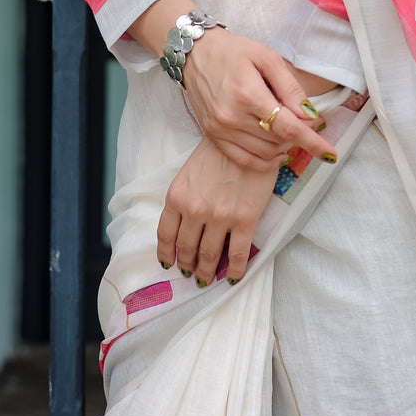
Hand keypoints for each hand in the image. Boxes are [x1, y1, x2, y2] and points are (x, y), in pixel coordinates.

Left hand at [157, 137, 278, 283]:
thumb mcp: (189, 171)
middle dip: (187, 265)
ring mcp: (219, 217)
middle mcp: (194, 210)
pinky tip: (232, 277)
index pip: (165, 235)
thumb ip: (183, 197)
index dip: (167, 254)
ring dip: (206, 272)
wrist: (249, 136)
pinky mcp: (244, 220)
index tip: (170, 264)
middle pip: (186, 249)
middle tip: (190, 274)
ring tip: (206, 279)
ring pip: (209, 256)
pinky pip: (237, 254)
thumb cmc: (218, 150)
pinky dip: (235, 271)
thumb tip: (184, 225)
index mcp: (177, 196)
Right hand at [183, 28, 337, 170]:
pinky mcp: (213, 135)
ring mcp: (220, 129)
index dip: (312, 141)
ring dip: (284, 147)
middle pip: (278, 140)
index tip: (330, 153)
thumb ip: (290, 86)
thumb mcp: (267, 57)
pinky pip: (244, 159)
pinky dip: (265, 160)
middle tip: (307, 120)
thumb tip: (308, 114)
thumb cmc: (233, 51)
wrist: (195, 53)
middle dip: (299, 135)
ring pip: (265, 152)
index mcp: (248, 94)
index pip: (287, 127)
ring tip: (289, 129)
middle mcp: (232, 116)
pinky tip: (276, 151)